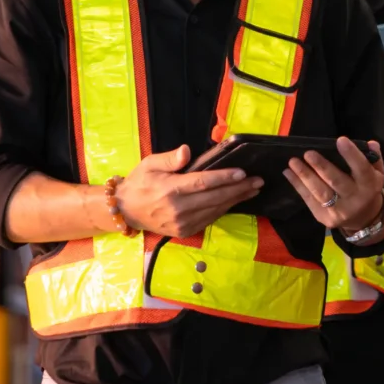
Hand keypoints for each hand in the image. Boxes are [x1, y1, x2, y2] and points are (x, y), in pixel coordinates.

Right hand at [116, 145, 264, 237]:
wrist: (126, 211)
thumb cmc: (139, 183)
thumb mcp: (149, 164)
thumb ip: (169, 158)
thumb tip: (188, 151)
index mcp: (170, 189)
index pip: (203, 182)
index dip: (225, 178)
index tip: (243, 173)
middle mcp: (178, 209)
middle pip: (215, 198)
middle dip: (239, 189)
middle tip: (258, 181)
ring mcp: (182, 223)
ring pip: (215, 210)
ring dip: (236, 200)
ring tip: (252, 190)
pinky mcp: (184, 231)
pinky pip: (209, 219)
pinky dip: (224, 210)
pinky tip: (235, 201)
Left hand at [286, 137, 383, 236]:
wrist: (364, 219)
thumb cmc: (367, 189)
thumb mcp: (377, 174)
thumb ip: (374, 158)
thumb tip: (370, 144)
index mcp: (369, 186)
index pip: (362, 169)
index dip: (352, 155)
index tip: (340, 140)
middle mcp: (355, 200)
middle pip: (337, 182)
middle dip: (321, 167)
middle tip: (308, 153)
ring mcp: (338, 211)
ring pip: (320, 192)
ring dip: (305, 176)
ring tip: (293, 162)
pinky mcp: (324, 217)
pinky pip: (309, 200)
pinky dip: (298, 185)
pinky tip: (288, 173)